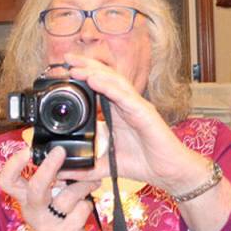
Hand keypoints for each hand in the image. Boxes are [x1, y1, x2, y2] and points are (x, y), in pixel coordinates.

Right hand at [0, 145, 99, 230]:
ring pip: (67, 196)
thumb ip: (52, 180)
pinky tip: (88, 205)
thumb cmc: (59, 218)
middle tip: (60, 152)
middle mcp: (32, 211)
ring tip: (93, 181)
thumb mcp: (49, 199)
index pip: (6, 181)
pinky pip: (81, 209)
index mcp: (25, 199)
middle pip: (35, 187)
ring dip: (83, 185)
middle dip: (48, 167)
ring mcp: (48, 224)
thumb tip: (62, 153)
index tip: (27, 148)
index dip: (12, 163)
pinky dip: (88, 204)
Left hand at [57, 52, 212, 195]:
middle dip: (86, 66)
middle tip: (66, 58)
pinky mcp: (144, 113)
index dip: (83, 76)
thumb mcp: (106, 165)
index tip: (63, 71)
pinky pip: (124, 96)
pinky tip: (94, 80)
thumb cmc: (144, 163)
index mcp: (117, 113)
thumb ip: (87, 166)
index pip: (99, 87)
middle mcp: (127, 105)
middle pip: (105, 78)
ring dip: (94, 72)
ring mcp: (136, 106)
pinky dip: (108, 87)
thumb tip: (64, 172)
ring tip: (76, 67)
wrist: (167, 172)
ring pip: (114, 82)